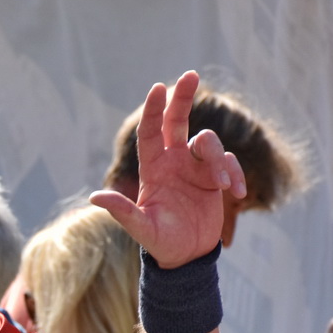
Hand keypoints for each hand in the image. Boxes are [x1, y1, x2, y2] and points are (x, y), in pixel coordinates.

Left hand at [89, 72, 245, 266]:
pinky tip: (236, 193)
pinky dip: (235, 174)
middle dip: (183, 97)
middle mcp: (174, 162)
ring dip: (217, 159)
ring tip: (222, 186)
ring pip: (209, 143)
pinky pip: (229, 163)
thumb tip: (95, 197)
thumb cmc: (160, 243)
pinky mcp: (215, 177)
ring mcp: (195, 168)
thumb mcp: (142, 229)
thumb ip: (123, 212)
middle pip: (178, 121)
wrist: (186, 257)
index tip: (158, 88)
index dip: (154, 110)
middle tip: (190, 75)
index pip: (151, 132)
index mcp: (153, 169)